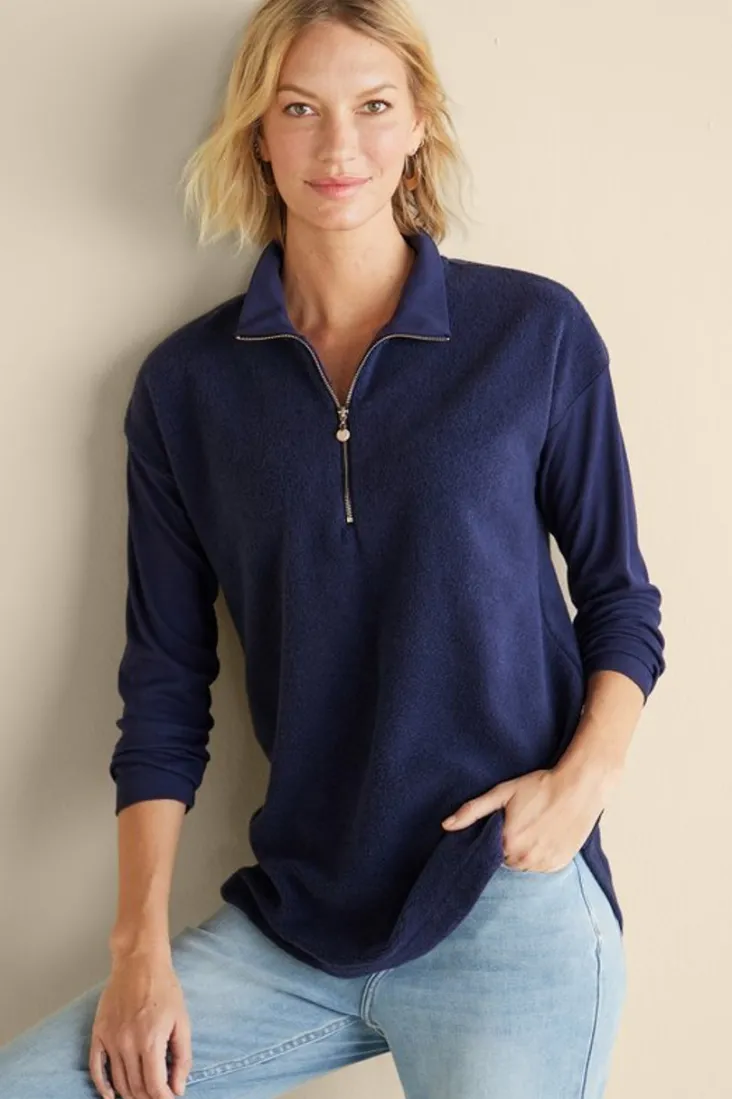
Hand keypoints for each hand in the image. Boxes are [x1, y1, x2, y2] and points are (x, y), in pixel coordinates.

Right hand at [88, 949, 191, 1098]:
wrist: (139, 962)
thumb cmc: (165, 989)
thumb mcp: (182, 1021)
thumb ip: (182, 1057)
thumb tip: (178, 1088)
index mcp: (151, 1041)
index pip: (155, 1086)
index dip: (164, 1098)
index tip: (170, 1098)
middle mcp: (128, 1044)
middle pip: (136, 1087)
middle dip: (148, 1097)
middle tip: (158, 1095)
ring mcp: (111, 1039)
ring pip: (118, 1081)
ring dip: (130, 1093)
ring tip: (141, 1094)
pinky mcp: (99, 1033)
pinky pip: (96, 1068)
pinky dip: (102, 1086)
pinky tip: (110, 1095)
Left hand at [441, 764, 617, 871]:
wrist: (578, 787)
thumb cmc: (539, 786)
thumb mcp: (502, 793)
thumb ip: (472, 811)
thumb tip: (446, 826)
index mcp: (507, 843)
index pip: (488, 852)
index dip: (493, 838)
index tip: (501, 825)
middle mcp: (524, 860)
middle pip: (505, 860)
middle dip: (508, 844)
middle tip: (520, 822)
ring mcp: (543, 864)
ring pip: (522, 865)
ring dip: (523, 852)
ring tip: (533, 827)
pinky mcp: (559, 864)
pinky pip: (540, 866)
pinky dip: (539, 855)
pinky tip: (545, 834)